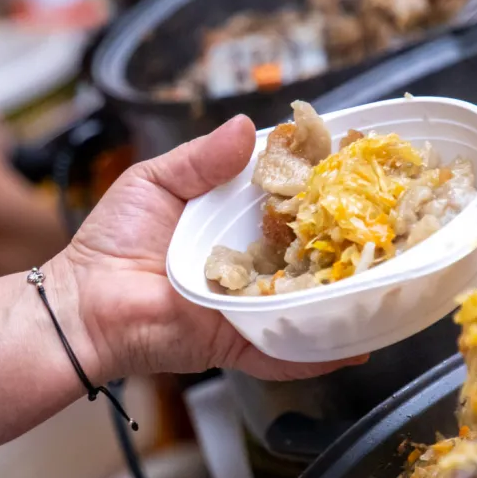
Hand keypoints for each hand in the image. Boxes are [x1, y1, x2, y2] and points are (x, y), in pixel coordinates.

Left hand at [48, 115, 367, 380]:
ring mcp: (252, 306)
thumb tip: (245, 125)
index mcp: (236, 221)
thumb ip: (202, 158)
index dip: (324, 187)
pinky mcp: (242, 344)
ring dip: (348, 293)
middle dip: (350, 240)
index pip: (291, 202)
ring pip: (311, 302)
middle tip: (392, 222)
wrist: (84, 303)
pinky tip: (358, 343)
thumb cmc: (112, 242)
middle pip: (313, 252)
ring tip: (390, 277)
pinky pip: (288, 351)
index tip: (358, 167)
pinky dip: (322, 352)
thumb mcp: (156, 181)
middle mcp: (253, 263)